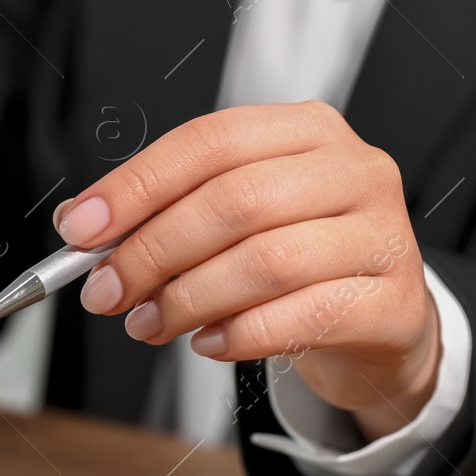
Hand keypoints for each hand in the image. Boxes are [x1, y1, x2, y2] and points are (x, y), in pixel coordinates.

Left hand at [57, 101, 439, 440]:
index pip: (209, 142)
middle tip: (107, 292)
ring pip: (267, 261)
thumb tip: (81, 226)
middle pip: (234, 201)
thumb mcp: (233, 224)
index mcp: (304, 131)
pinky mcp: (394, 301)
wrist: (381, 323)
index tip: (80, 230)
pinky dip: (240, 335)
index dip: (136, 186)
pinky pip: (304, 316)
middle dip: (153, 251)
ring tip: (149, 324)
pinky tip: (207, 344)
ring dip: (189, 299)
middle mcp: (353, 170)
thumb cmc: (298, 263)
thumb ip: (166, 215)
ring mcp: (383, 234)